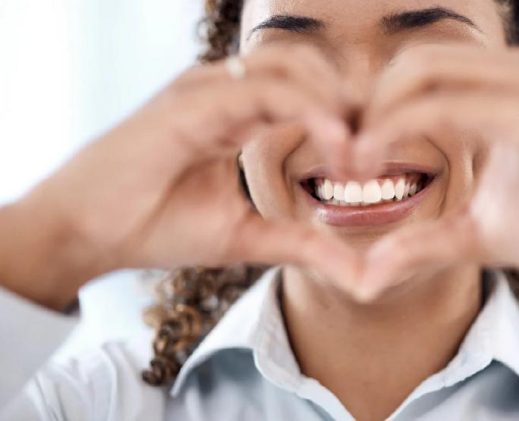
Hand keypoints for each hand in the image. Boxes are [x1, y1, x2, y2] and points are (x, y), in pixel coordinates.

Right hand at [0, 45, 358, 309]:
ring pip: (292, 68)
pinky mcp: (193, 101)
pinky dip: (309, 110)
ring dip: (336, 104)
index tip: (374, 160)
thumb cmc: (157, 227)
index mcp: (238, 112)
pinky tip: (336, 143)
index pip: (308, 90)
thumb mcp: (247, 236)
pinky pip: (265, 89)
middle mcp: (225, 90)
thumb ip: (303, 243)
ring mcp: (209, 89)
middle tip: (376, 151)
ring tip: (357, 153)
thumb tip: (360, 275)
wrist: (88, 232)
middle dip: (350, 104)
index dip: (348, 117)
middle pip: (308, 68)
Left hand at [354, 44, 518, 298]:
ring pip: (424, 73)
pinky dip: (401, 128)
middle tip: (341, 160)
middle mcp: (515, 72)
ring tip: (352, 164)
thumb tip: (369, 271)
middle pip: (412, 63)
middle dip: (367, 107)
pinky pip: (449, 105)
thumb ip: (424, 240)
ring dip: (378, 116)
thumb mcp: (477, 233)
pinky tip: (375, 161)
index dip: (373, 109)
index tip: (344, 155)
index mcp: (503, 88)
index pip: (418, 74)